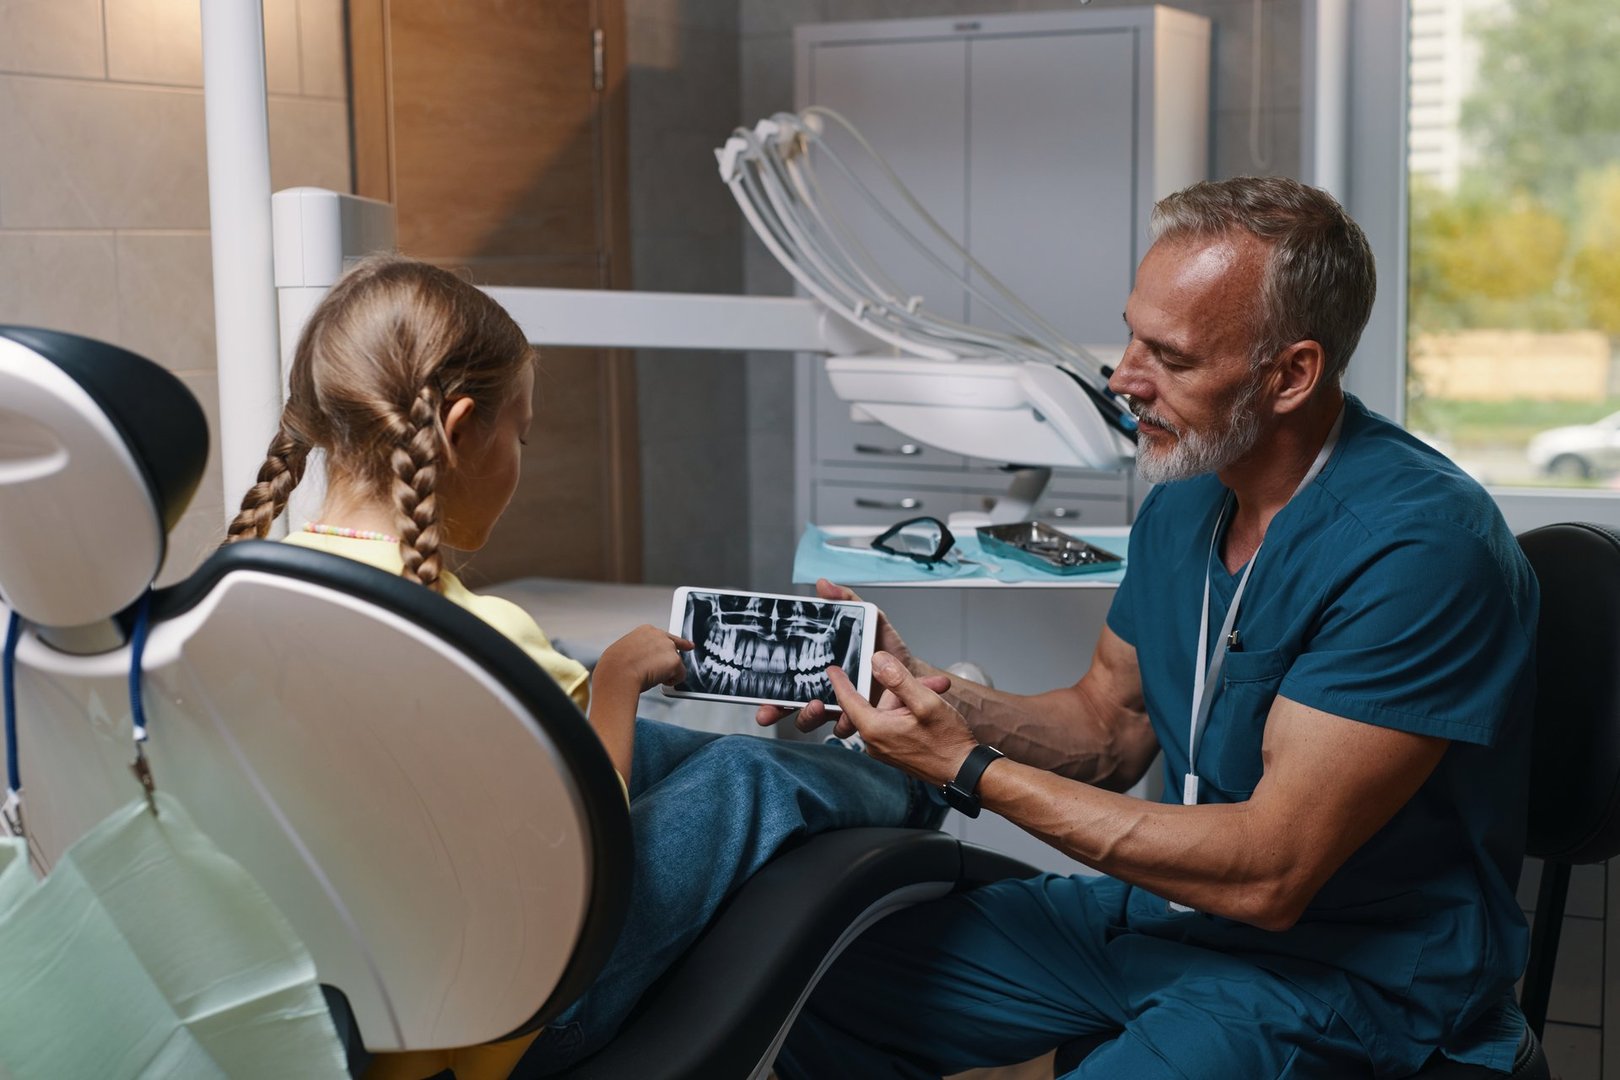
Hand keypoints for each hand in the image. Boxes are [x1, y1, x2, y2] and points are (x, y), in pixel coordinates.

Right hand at [598, 624, 693, 694]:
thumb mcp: (625, 650)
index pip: (665, 636)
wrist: (617, 674)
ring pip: (675, 663)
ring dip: (667, 672)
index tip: (687, 645)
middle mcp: (660, 635)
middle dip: (670, 661)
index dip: (676, 643)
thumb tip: (641, 661)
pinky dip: (672, 681)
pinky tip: (659, 682)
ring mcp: (668, 647)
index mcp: (646, 631)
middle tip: (664, 672)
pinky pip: (680, 675)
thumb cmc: (615, 666)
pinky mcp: (675, 661)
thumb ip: (639, 650)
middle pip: (673, 649)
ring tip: (650, 677)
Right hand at [754, 578, 918, 732]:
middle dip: (776, 711)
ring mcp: (840, 707)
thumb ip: (846, 601)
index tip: (759, 701)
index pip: (787, 684)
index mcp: (819, 670)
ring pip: (814, 720)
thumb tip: (823, 584)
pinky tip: (849, 713)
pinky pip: (845, 727)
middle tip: (772, 709)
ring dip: (809, 716)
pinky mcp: (860, 719)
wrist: (912, 669)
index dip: (770, 695)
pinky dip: (844, 723)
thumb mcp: (868, 618)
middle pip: (791, 706)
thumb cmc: (886, 647)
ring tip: (817, 705)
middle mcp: (825, 691)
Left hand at [827, 651, 977, 785]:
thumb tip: (877, 661)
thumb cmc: (948, 742)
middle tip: (934, 684)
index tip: (832, 670)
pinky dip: (912, 712)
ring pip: (891, 710)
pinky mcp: (896, 751)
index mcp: (875, 729)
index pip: (848, 700)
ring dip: (914, 698)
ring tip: (939, 695)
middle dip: (905, 688)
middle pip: (880, 701)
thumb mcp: (925, 702)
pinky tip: (932, 710)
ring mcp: (885, 748)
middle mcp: (875, 741)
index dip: (840, 681)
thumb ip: (898, 679)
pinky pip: (896, 723)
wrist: (965, 772)